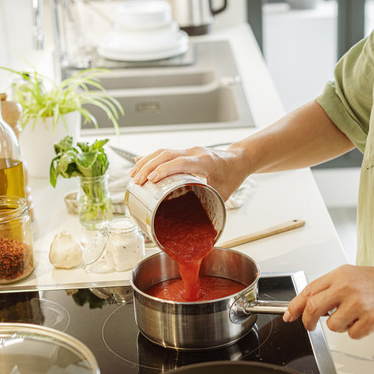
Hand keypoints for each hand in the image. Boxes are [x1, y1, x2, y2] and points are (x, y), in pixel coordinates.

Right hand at [128, 146, 248, 200]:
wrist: (239, 159)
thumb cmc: (232, 176)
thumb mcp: (223, 193)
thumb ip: (208, 204)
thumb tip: (193, 222)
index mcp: (204, 161)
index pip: (180, 162)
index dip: (164, 169)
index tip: (151, 179)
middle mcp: (194, 152)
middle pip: (166, 154)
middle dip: (148, 167)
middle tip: (137, 181)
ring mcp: (189, 150)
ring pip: (163, 151)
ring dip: (146, 162)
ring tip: (133, 175)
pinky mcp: (185, 152)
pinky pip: (165, 153)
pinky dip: (151, 159)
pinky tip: (139, 164)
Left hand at [282, 265, 373, 338]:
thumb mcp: (353, 276)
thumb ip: (331, 288)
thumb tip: (309, 305)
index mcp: (340, 275)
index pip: (309, 290)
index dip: (295, 305)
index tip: (289, 315)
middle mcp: (347, 287)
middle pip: (313, 309)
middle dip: (307, 322)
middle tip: (310, 326)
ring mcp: (359, 304)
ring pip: (333, 326)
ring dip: (341, 326)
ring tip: (356, 315)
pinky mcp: (371, 320)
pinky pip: (352, 335)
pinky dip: (358, 332)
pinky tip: (368, 320)